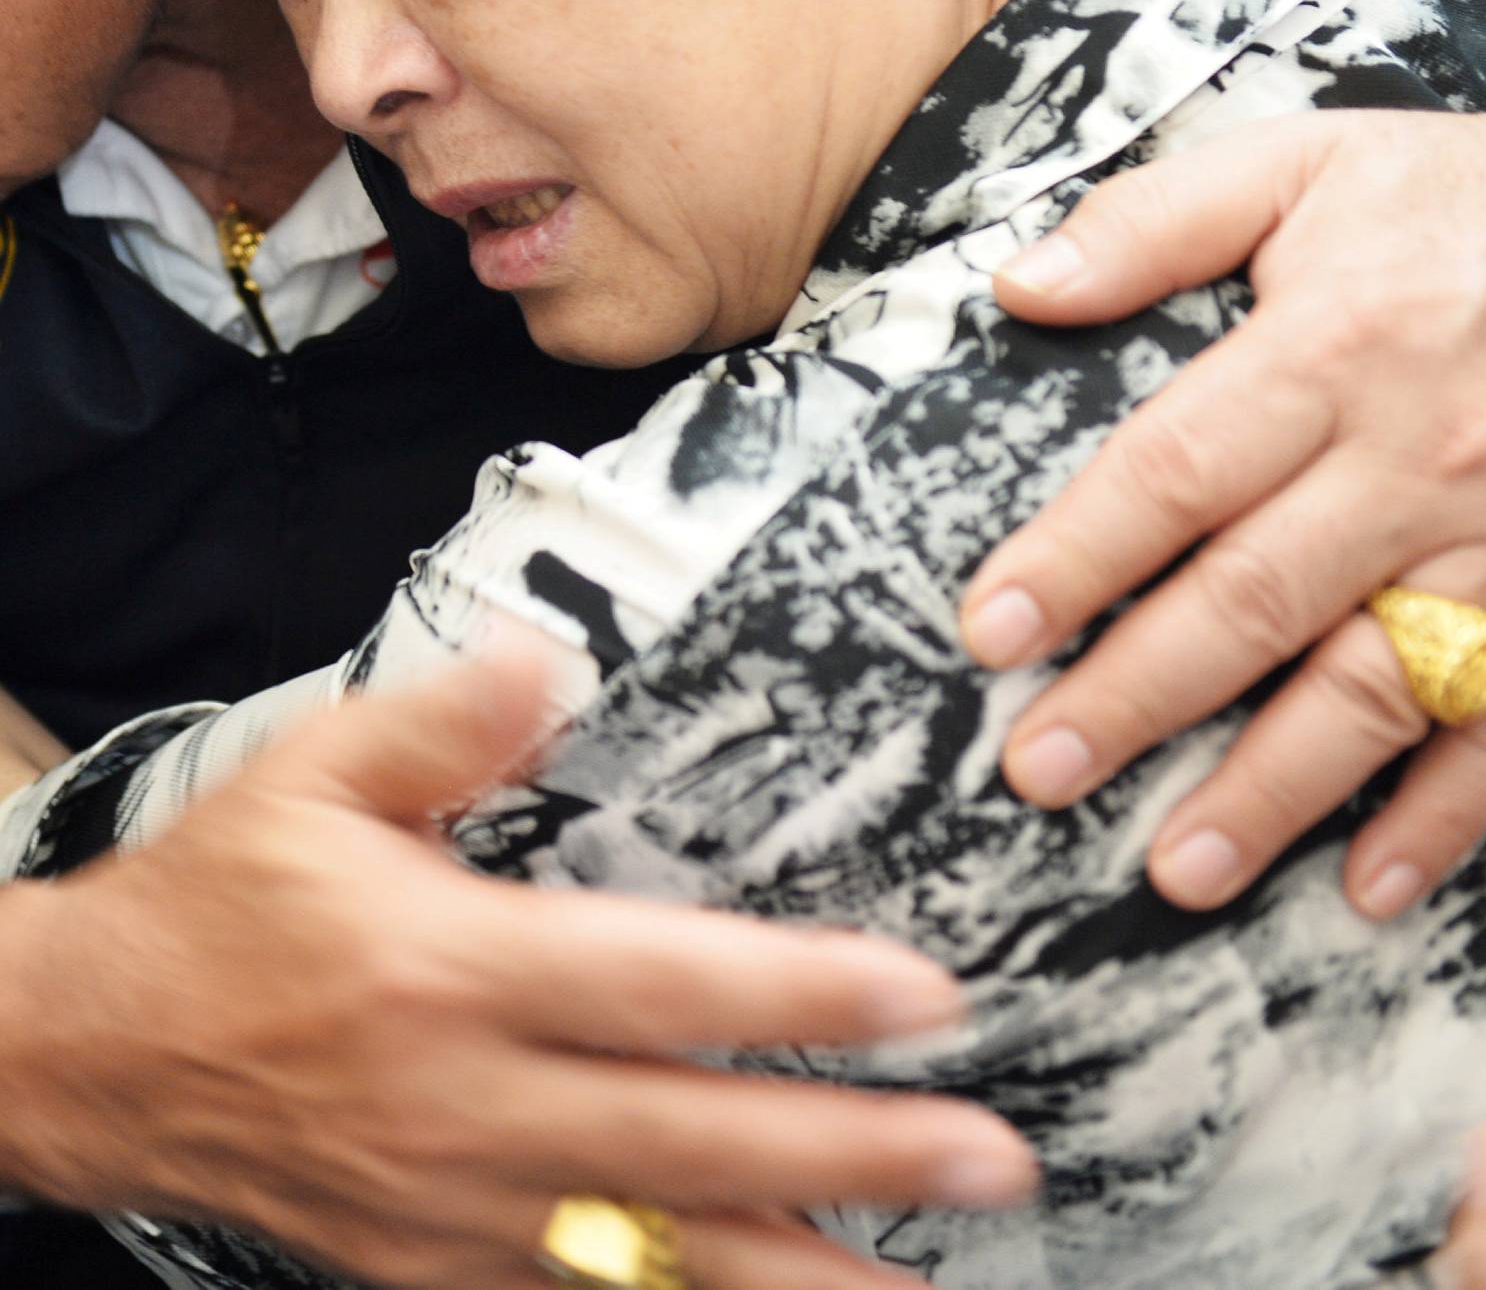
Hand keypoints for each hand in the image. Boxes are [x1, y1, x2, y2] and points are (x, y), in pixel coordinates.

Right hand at [0, 645, 1034, 1289]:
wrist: (88, 1056)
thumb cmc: (221, 904)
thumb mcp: (315, 772)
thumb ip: (447, 717)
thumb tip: (554, 661)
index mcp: (450, 970)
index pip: (661, 985)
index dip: (801, 994)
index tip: (927, 996)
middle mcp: (465, 1107)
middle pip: (691, 1140)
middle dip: (853, 1155)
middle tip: (992, 1156)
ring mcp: (451, 1210)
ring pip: (653, 1259)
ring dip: (797, 1273)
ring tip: (925, 1281)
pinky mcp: (428, 1272)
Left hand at [962, 77, 1485, 915]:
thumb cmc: (1479, 197)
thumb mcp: (1306, 159)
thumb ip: (1154, 220)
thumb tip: (1021, 284)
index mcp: (1334, 345)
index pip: (1178, 471)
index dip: (1077, 558)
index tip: (989, 632)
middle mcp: (1420, 457)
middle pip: (1256, 598)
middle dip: (1136, 697)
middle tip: (1039, 771)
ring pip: (1376, 687)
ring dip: (1272, 789)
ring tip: (1177, 864)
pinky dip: (1444, 815)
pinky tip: (1370, 885)